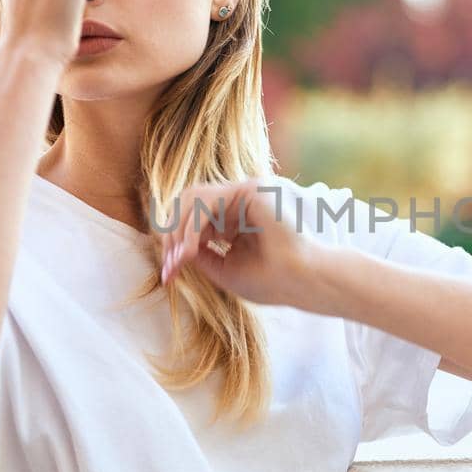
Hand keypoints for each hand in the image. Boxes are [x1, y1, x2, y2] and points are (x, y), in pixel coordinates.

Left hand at [159, 177, 331, 309]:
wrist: (302, 282)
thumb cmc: (272, 281)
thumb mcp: (223, 268)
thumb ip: (199, 253)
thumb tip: (174, 246)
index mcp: (235, 217)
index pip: (193, 216)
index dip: (174, 243)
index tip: (168, 275)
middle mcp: (240, 200)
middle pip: (188, 202)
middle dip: (171, 235)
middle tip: (169, 266)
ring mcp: (246, 191)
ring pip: (193, 198)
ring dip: (179, 230)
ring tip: (179, 259)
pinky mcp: (251, 189)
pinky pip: (207, 201)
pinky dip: (193, 227)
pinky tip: (191, 251)